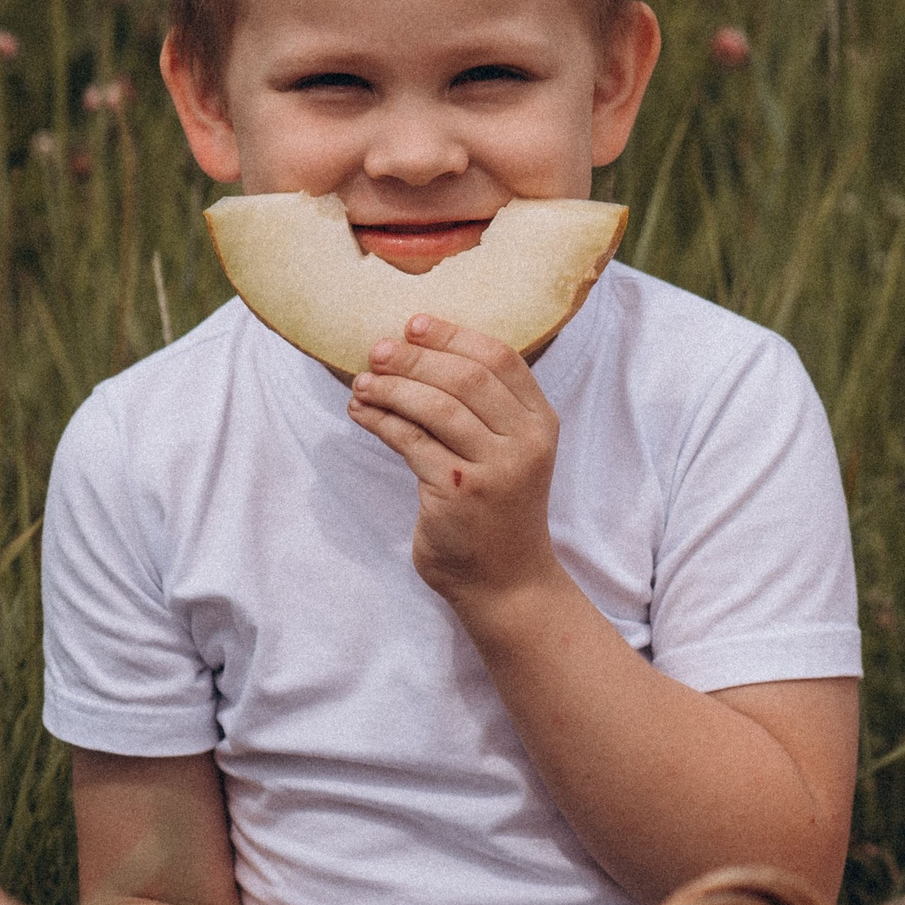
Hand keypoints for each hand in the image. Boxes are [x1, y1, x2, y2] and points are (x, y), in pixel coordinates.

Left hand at [348, 315, 562, 612]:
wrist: (508, 580)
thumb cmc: (501, 509)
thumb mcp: (513, 451)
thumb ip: (487, 410)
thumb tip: (424, 353)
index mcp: (542, 422)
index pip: (502, 359)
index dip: (455, 336)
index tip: (415, 324)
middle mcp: (525, 441)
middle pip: (467, 378)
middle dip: (417, 358)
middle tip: (378, 350)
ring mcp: (494, 468)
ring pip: (436, 407)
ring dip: (392, 388)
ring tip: (362, 382)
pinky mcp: (457, 493)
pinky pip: (411, 442)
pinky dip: (380, 421)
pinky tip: (362, 412)